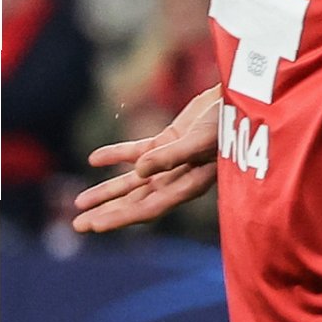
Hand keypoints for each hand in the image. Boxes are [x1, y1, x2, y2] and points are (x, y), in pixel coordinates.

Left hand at [73, 84, 223, 231]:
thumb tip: (139, 171)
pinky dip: (116, 155)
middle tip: (79, 225)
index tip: (95, 225)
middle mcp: (180, 176)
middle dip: (109, 212)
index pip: (151, 206)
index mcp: (191, 182)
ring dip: (108, 191)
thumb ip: (172, 155)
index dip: (122, 217)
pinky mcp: (170, 140)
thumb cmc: (229, 120)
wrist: (242, 96)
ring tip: (80, 202)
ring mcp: (173, 159)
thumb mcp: (203, 138)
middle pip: (138, 200)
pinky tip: (94, 159)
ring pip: (134, 181)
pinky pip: (137, 151)